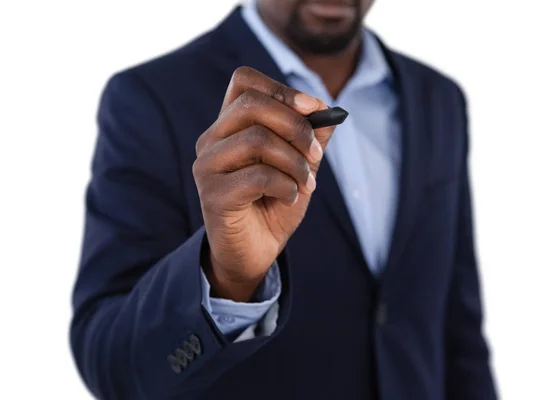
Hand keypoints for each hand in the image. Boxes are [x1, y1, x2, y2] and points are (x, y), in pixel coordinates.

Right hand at [193, 67, 335, 301]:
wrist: (256, 251)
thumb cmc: (274, 203)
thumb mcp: (300, 165)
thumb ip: (311, 137)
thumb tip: (328, 111)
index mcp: (231, 125)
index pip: (244, 80)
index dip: (282, 88)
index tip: (313, 108)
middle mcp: (212, 139)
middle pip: (251, 104)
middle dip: (296, 126)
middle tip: (316, 155)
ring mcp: (208, 166)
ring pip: (257, 139)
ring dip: (295, 162)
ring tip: (307, 184)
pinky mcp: (212, 195)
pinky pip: (258, 176)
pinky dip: (286, 186)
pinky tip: (290, 198)